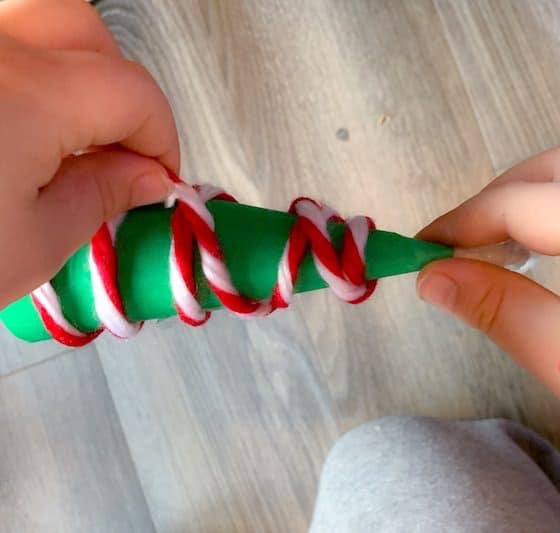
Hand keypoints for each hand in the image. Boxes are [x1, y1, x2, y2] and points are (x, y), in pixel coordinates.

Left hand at [0, 0, 178, 307]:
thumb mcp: (34, 245)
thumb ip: (103, 197)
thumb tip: (151, 176)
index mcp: (27, 99)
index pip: (133, 93)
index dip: (162, 137)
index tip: (161, 178)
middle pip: (85, 30)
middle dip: (121, 91)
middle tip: (120, 148)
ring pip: (35, 15)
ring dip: (73, 65)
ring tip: (72, 125)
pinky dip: (26, 67)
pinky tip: (21, 118)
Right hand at [416, 148, 559, 397]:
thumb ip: (508, 315)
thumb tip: (431, 279)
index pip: (525, 202)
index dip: (463, 222)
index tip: (421, 250)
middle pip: (550, 168)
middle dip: (495, 199)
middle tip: (454, 244)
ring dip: (524, 197)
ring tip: (495, 243)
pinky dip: (550, 205)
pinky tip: (540, 242)